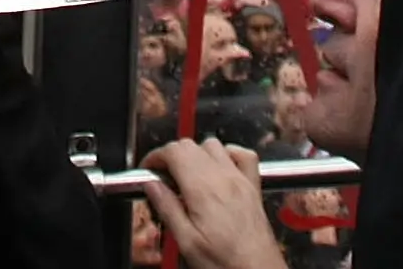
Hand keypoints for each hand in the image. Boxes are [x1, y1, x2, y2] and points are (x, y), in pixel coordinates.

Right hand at [140, 138, 283, 268]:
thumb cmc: (227, 263)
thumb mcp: (187, 242)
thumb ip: (167, 209)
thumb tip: (151, 185)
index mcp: (204, 190)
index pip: (174, 151)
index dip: (155, 156)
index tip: (148, 169)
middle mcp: (224, 178)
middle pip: (191, 145)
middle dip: (172, 155)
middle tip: (163, 177)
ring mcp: (241, 180)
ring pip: (214, 145)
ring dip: (196, 154)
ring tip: (187, 177)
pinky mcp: (253, 187)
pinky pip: (243, 155)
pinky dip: (227, 154)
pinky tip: (219, 169)